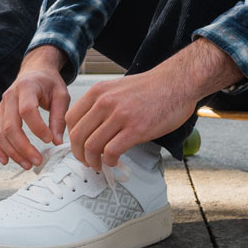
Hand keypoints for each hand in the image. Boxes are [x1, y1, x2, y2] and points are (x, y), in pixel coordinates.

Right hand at [0, 45, 70, 169]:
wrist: (34, 71)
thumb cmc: (49, 83)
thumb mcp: (61, 95)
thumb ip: (59, 118)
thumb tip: (57, 142)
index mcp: (26, 87)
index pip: (27, 110)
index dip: (38, 128)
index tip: (50, 140)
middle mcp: (9, 97)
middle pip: (10, 126)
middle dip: (23, 147)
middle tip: (38, 160)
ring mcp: (1, 106)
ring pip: (0, 134)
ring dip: (12, 152)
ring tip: (28, 164)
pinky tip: (6, 160)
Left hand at [65, 39, 241, 169]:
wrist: (177, 82)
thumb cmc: (150, 88)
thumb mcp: (117, 89)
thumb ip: (101, 104)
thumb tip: (90, 127)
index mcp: (98, 92)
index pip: (71, 119)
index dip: (72, 138)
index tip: (79, 147)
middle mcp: (105, 102)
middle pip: (77, 135)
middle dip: (79, 154)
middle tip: (87, 161)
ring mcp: (120, 115)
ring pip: (91, 146)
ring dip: (93, 161)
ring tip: (100, 165)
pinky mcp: (136, 129)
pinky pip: (111, 151)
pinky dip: (109, 162)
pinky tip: (115, 161)